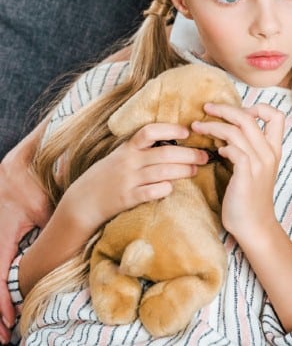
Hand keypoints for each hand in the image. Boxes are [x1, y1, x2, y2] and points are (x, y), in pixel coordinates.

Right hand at [0, 122, 50, 342]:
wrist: (13, 170)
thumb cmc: (28, 186)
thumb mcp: (41, 207)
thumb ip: (55, 226)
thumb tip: (75, 240)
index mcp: (1, 239)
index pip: (0, 278)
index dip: (3, 301)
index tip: (10, 319)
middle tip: (6, 336)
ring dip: (0, 306)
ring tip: (6, 329)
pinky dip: (2, 291)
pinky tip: (8, 307)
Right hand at [60, 123, 206, 235]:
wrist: (82, 201)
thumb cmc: (108, 175)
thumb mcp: (121, 156)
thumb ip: (142, 149)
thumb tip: (174, 141)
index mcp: (128, 148)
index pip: (149, 132)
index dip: (169, 129)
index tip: (186, 132)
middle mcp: (128, 162)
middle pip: (164, 153)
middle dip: (189, 154)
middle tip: (205, 156)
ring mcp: (128, 180)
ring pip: (162, 172)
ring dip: (183, 170)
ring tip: (196, 170)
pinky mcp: (128, 198)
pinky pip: (151, 192)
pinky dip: (165, 189)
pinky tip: (172, 187)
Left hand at [194, 103, 284, 239]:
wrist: (254, 225)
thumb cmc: (250, 198)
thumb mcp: (255, 169)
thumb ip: (248, 149)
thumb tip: (227, 133)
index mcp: (274, 149)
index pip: (277, 116)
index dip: (258, 107)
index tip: (239, 112)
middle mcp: (269, 153)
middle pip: (249, 117)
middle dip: (224, 109)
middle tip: (206, 108)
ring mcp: (259, 163)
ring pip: (236, 130)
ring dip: (213, 125)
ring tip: (197, 126)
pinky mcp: (247, 173)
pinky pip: (234, 148)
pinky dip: (221, 145)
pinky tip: (215, 150)